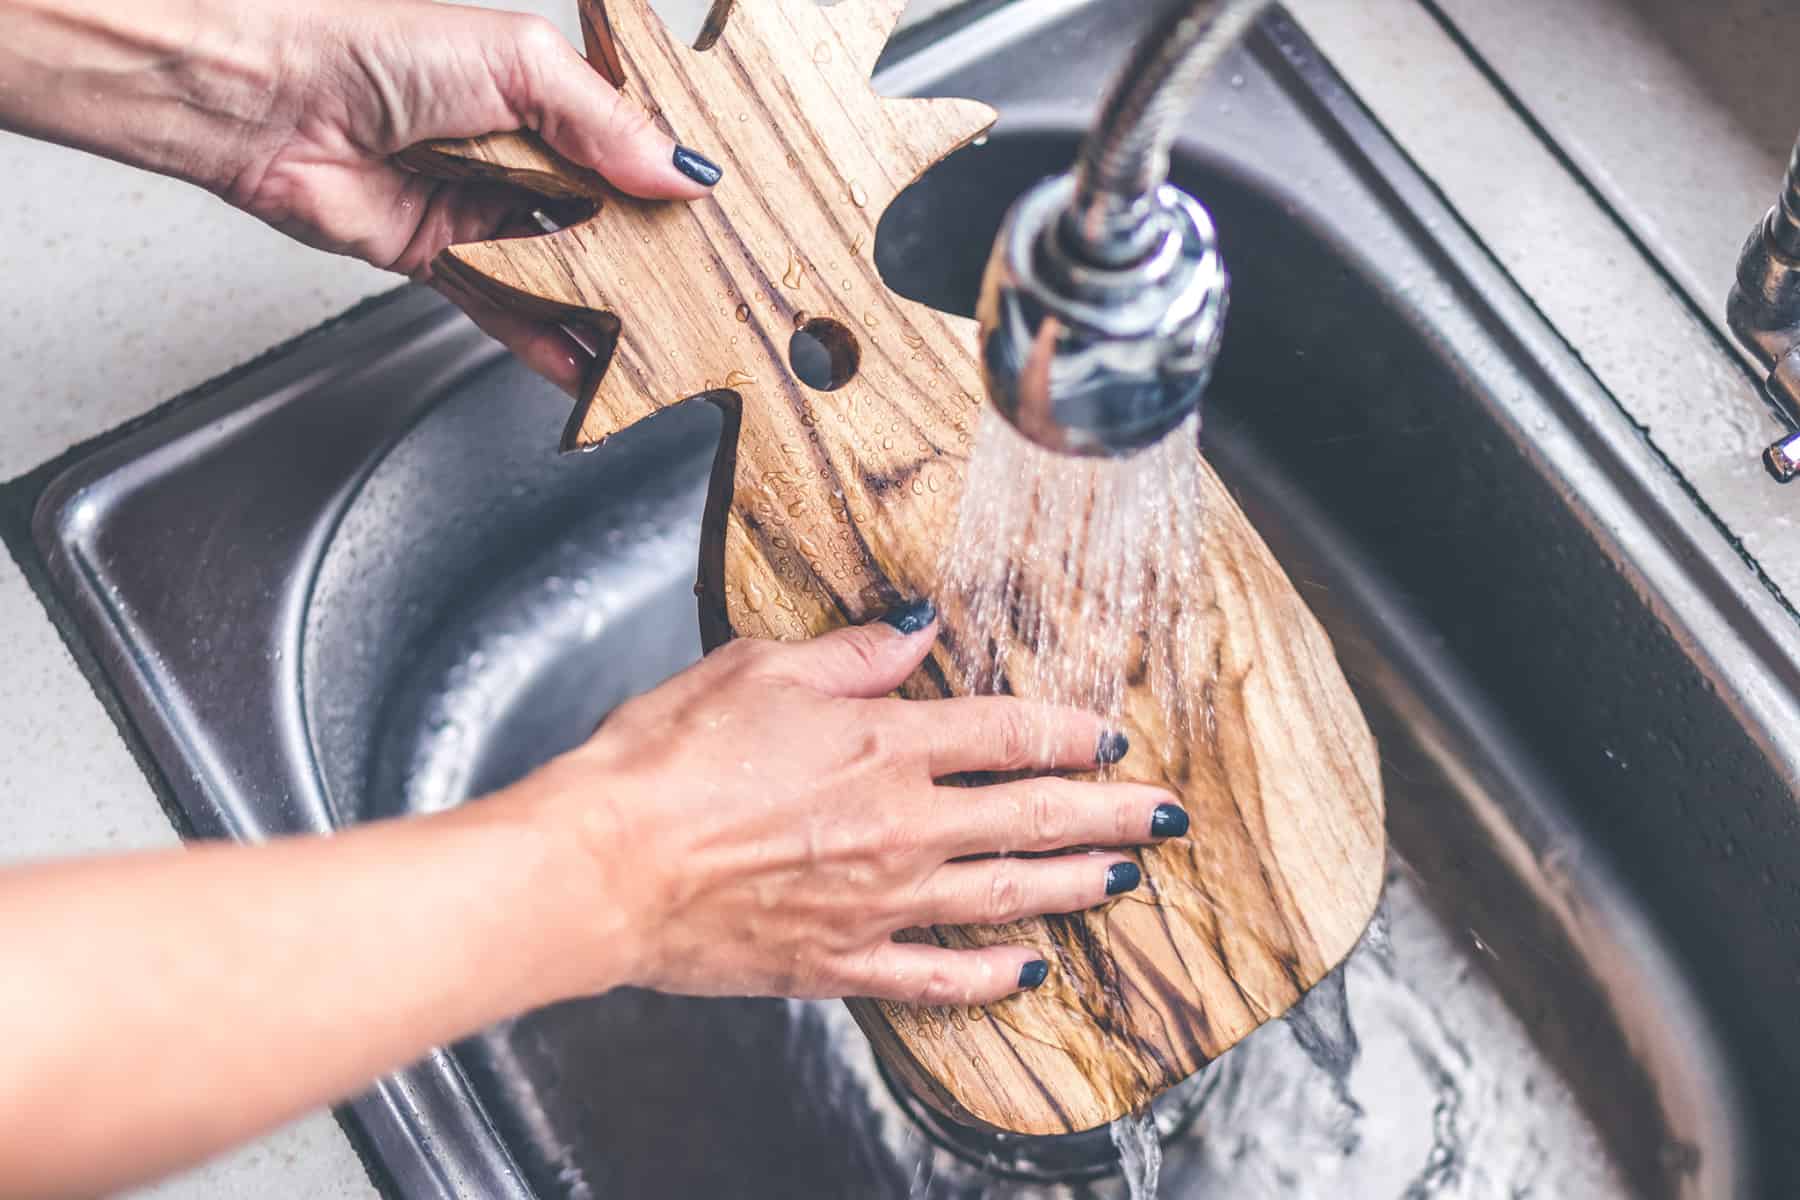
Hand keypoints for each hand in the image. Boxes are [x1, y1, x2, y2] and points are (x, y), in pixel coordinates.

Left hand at [231, 0, 719, 392]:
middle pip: (603, 226)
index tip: (716, 236)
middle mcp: (518, 155)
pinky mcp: (442, 261)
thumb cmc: (372, 48)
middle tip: (699, 307)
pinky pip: (507, 312)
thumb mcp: (519, 63)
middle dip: (646, 267)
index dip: (668, 196)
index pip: (629, 156)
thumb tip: (681, 171)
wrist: (269, 98)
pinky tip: (586, 368)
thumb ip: (605, 121)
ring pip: (560, 276)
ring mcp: (481, 211)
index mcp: (544, 97)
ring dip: (603, 316)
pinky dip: (545, 344)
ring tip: (652, 353)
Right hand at [521, 601, 1189, 1006]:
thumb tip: (915, 631)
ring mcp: (880, 902)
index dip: (1072, 732)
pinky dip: (992, 976)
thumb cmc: (666, 760)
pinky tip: (1030, 971)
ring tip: (1124, 879)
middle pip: (1034, 816)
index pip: (1009, 733)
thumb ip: (852, 655)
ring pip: (1007, 895)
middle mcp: (902, 825)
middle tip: (1166, 814)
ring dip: (1075, 885)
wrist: (603, 866)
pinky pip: (939, 977)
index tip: (1111, 736)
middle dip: (1111, 812)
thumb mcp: (758, 669)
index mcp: (885, 744)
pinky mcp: (842, 962)